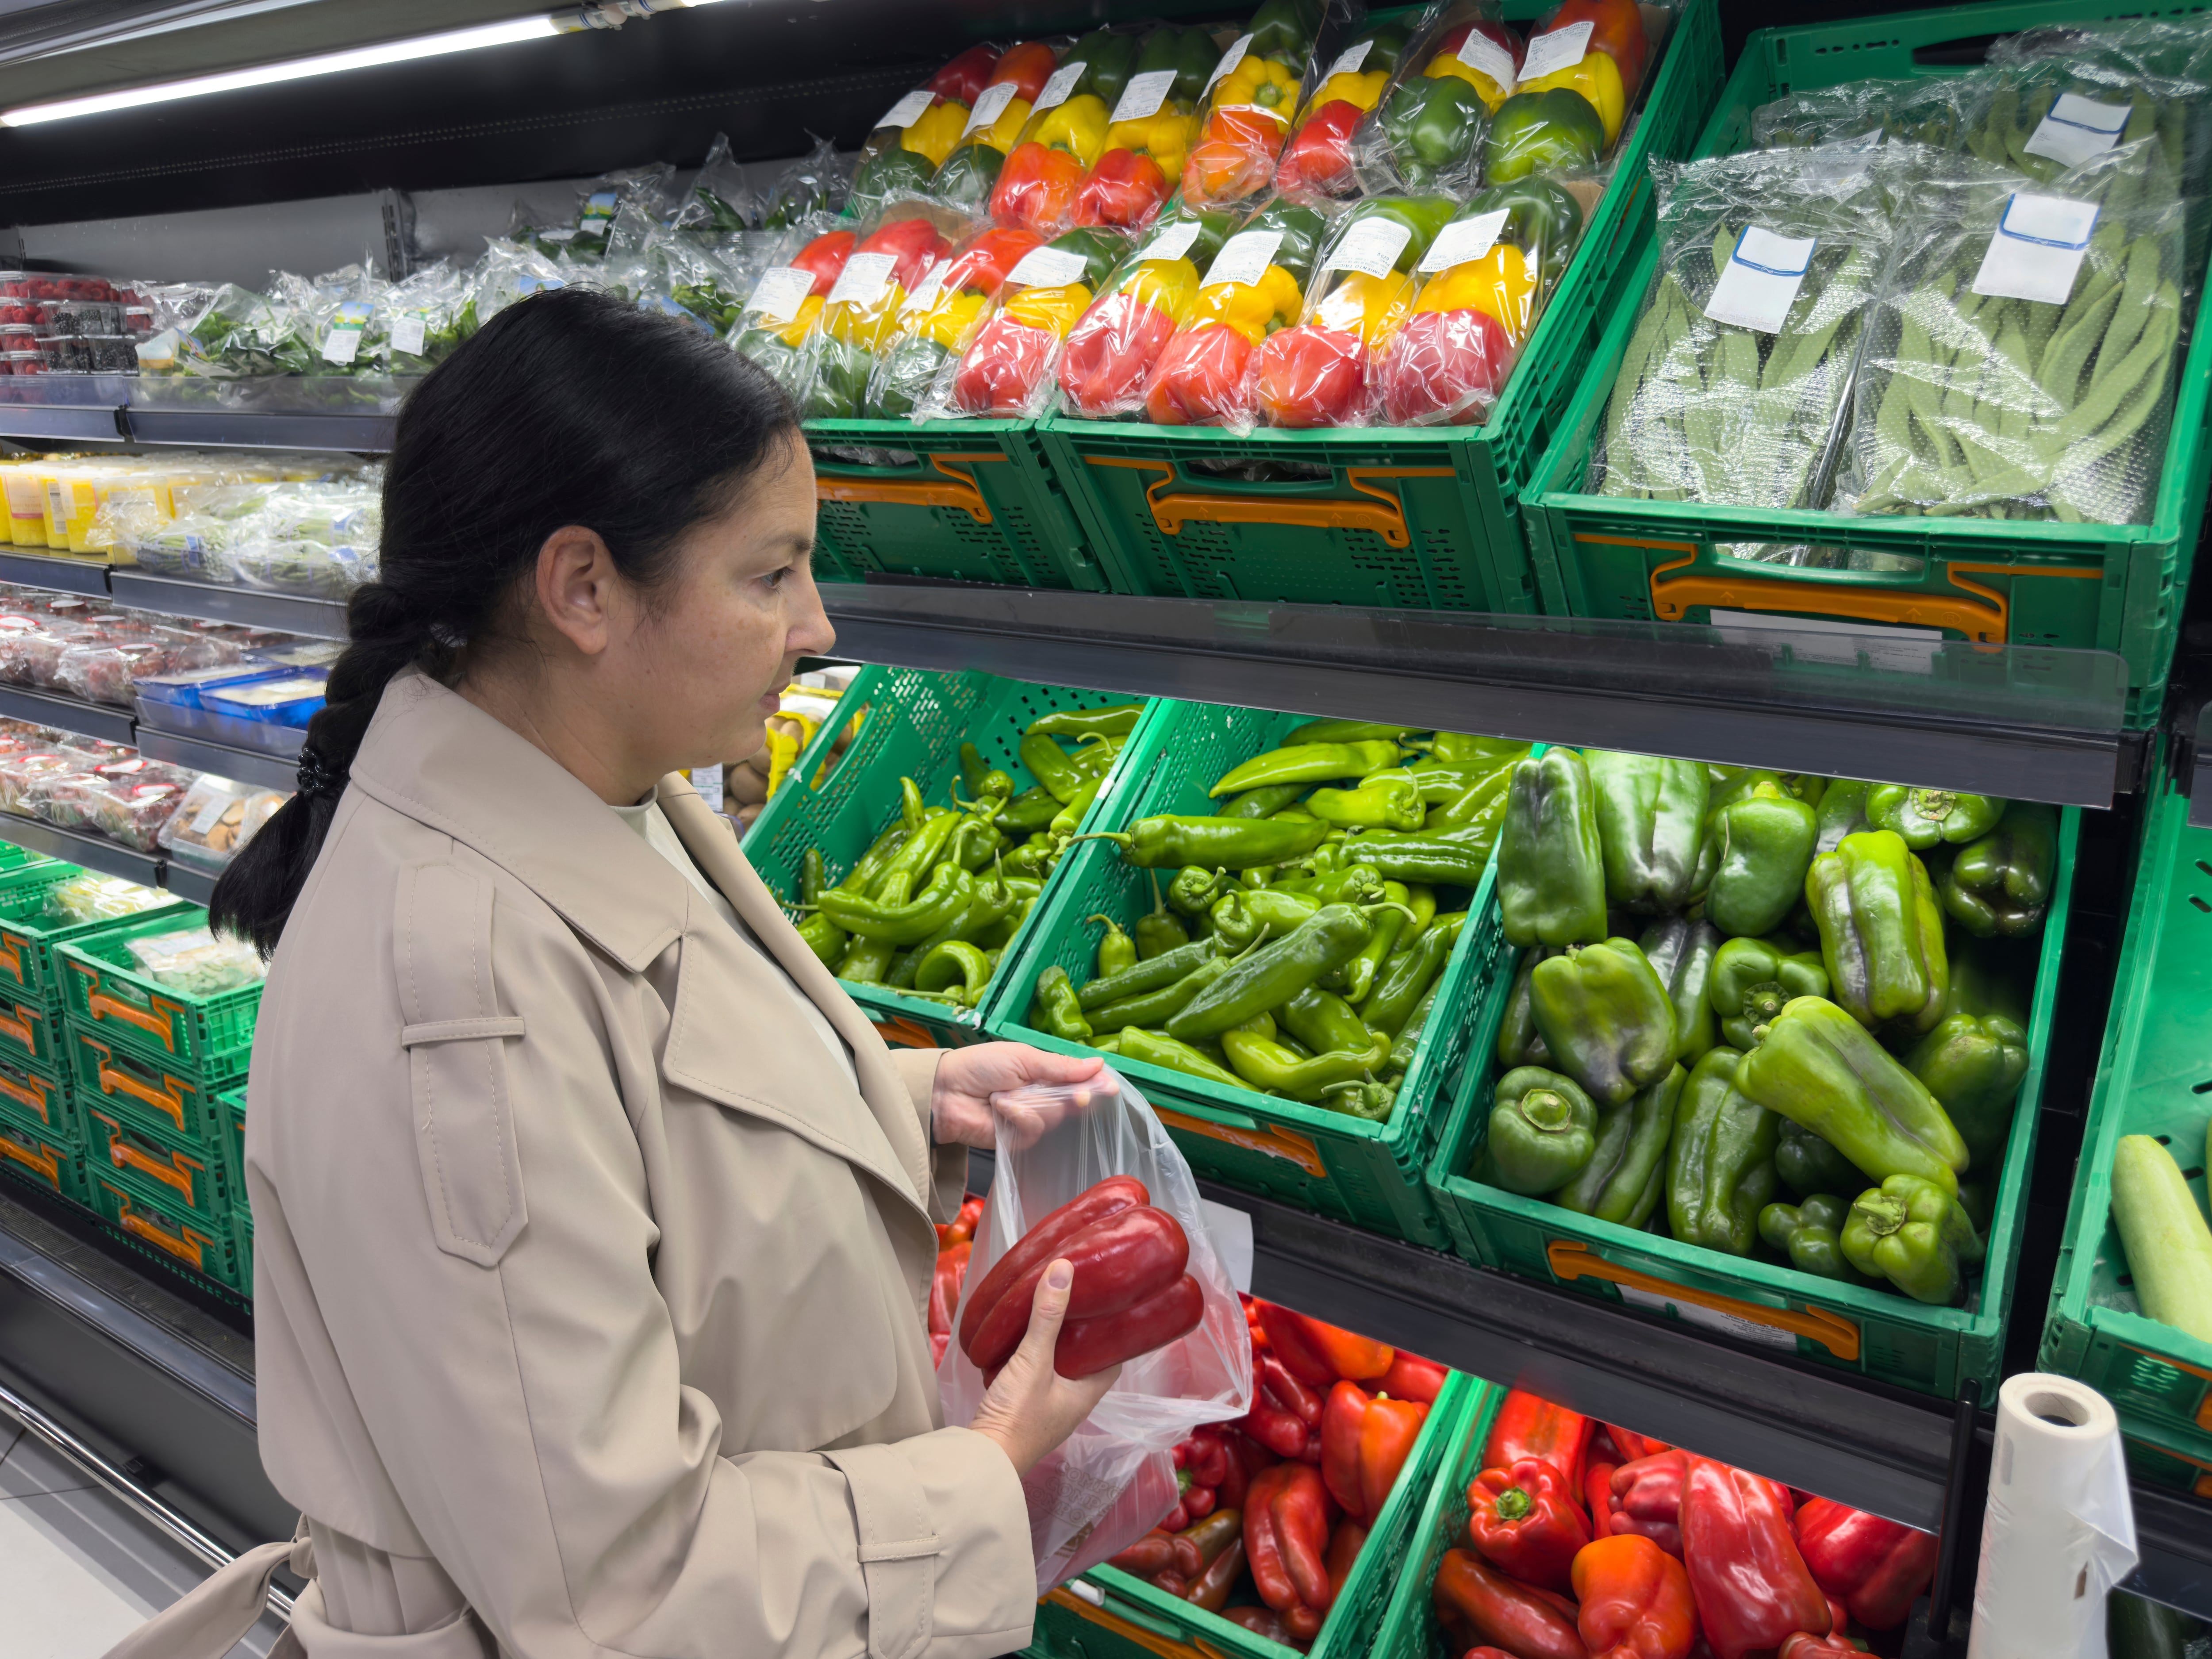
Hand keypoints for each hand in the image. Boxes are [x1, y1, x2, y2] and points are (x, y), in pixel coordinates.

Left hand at [931, 1042, 1111, 1150]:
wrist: (945, 1092)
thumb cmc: (980, 1066)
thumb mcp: (1023, 1058)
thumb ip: (1061, 1066)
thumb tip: (1098, 1064)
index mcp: (1043, 1072)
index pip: (1078, 1080)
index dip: (1095, 1084)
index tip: (1110, 1087)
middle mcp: (1041, 1096)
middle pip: (1073, 1101)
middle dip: (1072, 1097)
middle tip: (1076, 1096)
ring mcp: (1030, 1117)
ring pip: (1055, 1116)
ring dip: (1034, 1105)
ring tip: (1007, 1095)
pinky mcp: (1017, 1137)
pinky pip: (1034, 1130)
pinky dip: (1019, 1117)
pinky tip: (1001, 1108)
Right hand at [967, 1259, 1118, 1476]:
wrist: (981, 1459)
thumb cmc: (1017, 1416)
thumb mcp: (1034, 1361)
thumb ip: (1047, 1316)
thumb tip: (1064, 1268)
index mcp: (1087, 1393)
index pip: (1114, 1356)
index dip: (1115, 1330)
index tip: (1110, 1301)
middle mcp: (1072, 1402)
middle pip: (1083, 1358)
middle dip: (1078, 1330)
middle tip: (1074, 1296)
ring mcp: (1047, 1407)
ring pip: (1057, 1365)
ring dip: (1052, 1342)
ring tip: (1048, 1308)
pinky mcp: (1023, 1409)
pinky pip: (1034, 1374)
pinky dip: (1031, 1354)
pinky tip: (1019, 1336)